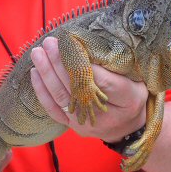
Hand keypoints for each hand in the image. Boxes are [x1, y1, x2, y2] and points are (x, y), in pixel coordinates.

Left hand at [30, 37, 147, 142]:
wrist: (129, 128)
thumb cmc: (133, 97)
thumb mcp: (136, 79)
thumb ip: (116, 69)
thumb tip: (89, 53)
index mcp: (126, 98)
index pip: (101, 79)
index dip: (83, 62)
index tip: (71, 43)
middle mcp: (102, 115)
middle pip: (76, 87)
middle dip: (59, 63)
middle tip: (49, 42)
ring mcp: (84, 123)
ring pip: (61, 96)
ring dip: (47, 73)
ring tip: (38, 53)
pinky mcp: (72, 125)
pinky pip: (53, 109)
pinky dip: (42, 91)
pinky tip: (34, 73)